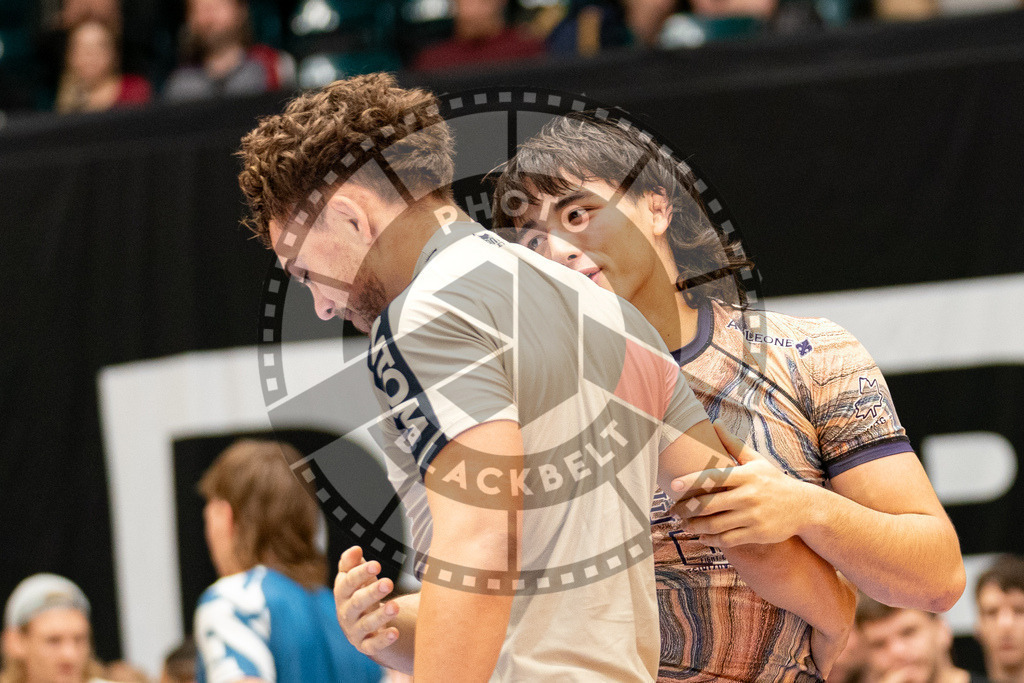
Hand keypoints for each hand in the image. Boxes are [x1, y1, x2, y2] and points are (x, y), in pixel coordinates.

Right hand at [333, 546, 399, 657]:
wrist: (361, 623)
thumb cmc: (360, 592)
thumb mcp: (356, 576)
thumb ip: (352, 562)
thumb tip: (356, 549)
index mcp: (342, 592)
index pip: (349, 582)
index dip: (361, 573)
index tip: (377, 564)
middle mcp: (346, 612)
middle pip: (357, 602)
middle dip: (372, 593)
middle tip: (388, 583)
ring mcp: (354, 630)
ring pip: (366, 624)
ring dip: (381, 615)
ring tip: (396, 606)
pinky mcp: (365, 645)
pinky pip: (373, 645)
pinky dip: (383, 640)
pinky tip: (395, 633)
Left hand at [670, 423, 811, 546]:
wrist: (804, 507)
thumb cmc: (774, 481)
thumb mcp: (756, 460)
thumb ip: (733, 444)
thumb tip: (715, 422)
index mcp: (746, 475)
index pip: (714, 477)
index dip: (692, 480)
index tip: (673, 484)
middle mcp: (748, 496)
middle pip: (709, 504)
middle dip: (687, 509)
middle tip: (673, 510)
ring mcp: (752, 516)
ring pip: (715, 524)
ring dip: (695, 526)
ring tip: (684, 523)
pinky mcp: (756, 533)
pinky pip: (727, 539)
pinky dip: (710, 539)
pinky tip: (701, 536)